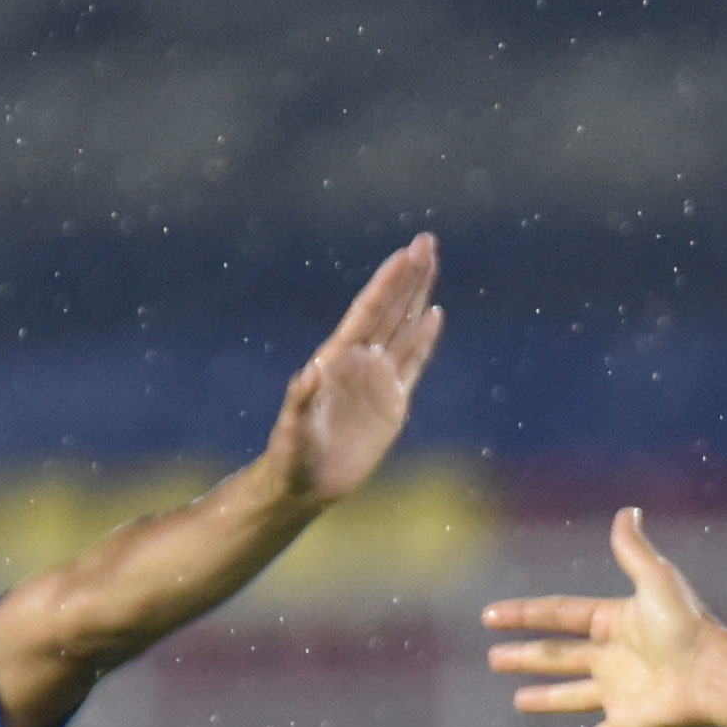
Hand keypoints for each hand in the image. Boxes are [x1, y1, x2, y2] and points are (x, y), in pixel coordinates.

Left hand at [257, 235, 444, 509]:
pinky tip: (435, 315)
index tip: (405, 254)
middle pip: (390, 310)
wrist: (305, 484)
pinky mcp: (391, 402)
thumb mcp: (293, 430)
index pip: (368, 312)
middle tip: (427, 242)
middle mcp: (360, 361)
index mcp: (338, 359)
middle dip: (409, 276)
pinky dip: (424, 340)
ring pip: (404, 328)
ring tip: (431, 262)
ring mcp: (377, 379)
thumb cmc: (292, 455)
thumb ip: (300, 401)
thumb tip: (310, 372)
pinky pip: (412, 364)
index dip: (388, 284)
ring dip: (418, 296)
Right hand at [487, 507, 725, 726]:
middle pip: (560, 657)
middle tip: (494, 659)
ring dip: (545, 699)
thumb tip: (626, 511)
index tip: (491, 616)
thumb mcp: (655, 579)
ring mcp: (619, 693)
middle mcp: (614, 658)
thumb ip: (634, 550)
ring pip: (572, 697)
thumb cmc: (685, 626)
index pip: (560, 616)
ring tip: (519, 702)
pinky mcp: (627, 725)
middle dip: (527, 657)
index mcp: (616, 622)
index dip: (525, 615)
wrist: (711, 673)